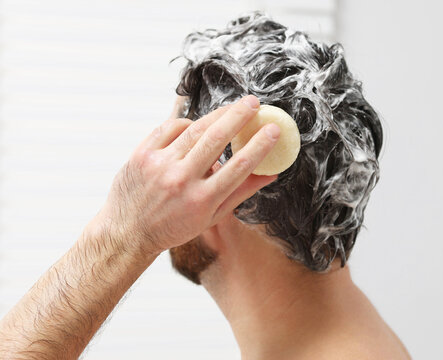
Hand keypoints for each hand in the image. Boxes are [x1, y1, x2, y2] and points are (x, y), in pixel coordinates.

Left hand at [93, 95, 280, 255]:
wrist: (128, 232)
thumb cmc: (175, 226)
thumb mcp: (212, 216)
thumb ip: (241, 192)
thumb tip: (271, 174)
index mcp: (203, 200)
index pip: (239, 166)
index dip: (260, 145)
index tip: (273, 129)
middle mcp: (181, 181)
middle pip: (216, 139)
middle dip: (239, 116)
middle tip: (254, 103)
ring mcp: (160, 165)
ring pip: (194, 129)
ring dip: (218, 113)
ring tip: (234, 106)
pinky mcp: (143, 154)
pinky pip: (170, 127)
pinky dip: (187, 123)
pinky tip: (196, 125)